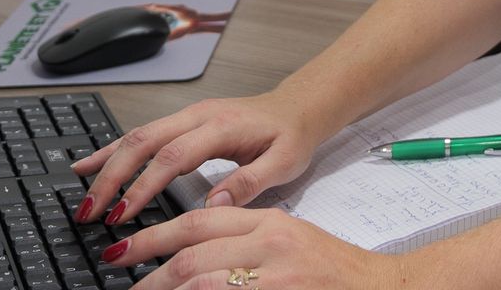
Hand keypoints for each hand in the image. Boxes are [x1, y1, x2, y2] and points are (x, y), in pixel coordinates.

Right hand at [71, 90, 324, 224]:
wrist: (298, 107)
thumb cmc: (291, 135)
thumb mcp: (283, 162)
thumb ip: (249, 182)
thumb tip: (214, 202)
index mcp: (220, 126)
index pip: (172, 157)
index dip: (143, 186)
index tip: (122, 215)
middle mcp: (198, 116)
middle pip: (143, 142)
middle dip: (112, 177)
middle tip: (90, 211)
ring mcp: (188, 115)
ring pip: (137, 134)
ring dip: (107, 163)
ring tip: (81, 192)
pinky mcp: (183, 121)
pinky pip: (143, 133)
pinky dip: (115, 149)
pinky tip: (92, 163)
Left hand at [99, 206, 395, 289]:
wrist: (383, 288)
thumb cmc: (335, 272)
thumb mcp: (289, 240)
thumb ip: (244, 241)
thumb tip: (192, 254)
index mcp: (268, 222)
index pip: (200, 218)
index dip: (156, 233)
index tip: (124, 246)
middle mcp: (270, 242)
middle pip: (193, 248)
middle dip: (147, 262)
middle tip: (117, 270)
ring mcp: (275, 274)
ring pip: (201, 278)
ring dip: (163, 289)